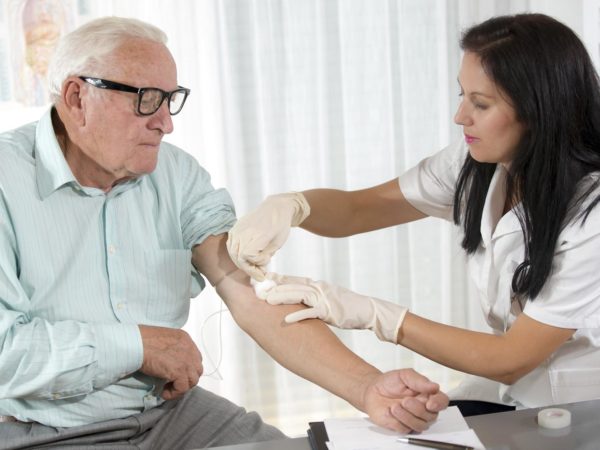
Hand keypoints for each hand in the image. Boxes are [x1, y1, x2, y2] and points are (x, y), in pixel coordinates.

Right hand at [138, 325, 202, 399]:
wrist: (135, 343)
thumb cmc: (141, 340)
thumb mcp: (162, 340)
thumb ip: (171, 349)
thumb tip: (170, 363)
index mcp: (185, 339)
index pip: (195, 358)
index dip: (186, 369)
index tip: (174, 374)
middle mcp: (189, 348)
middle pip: (197, 370)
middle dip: (186, 379)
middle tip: (172, 383)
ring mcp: (186, 360)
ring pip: (192, 380)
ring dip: (180, 387)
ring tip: (167, 388)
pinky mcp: (179, 371)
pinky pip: (183, 388)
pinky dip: (174, 393)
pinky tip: (163, 392)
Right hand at [226, 193, 309, 280]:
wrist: (275, 208)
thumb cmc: (280, 225)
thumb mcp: (278, 243)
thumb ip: (266, 256)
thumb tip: (258, 268)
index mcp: (258, 233)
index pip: (248, 255)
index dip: (257, 262)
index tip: (267, 260)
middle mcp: (245, 231)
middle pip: (238, 256)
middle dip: (249, 268)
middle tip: (259, 273)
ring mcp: (238, 229)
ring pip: (232, 252)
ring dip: (242, 263)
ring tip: (253, 266)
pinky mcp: (235, 228)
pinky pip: (231, 245)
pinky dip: (237, 254)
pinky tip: (247, 257)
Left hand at [259, 273, 406, 342]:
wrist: (368, 311)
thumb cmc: (348, 306)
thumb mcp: (328, 298)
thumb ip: (314, 297)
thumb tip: (299, 298)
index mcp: (317, 285)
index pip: (293, 281)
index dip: (277, 280)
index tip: (261, 280)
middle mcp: (318, 288)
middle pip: (292, 285)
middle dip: (274, 287)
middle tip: (257, 288)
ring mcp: (323, 298)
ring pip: (298, 295)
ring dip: (282, 297)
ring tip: (266, 300)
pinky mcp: (329, 310)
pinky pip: (310, 312)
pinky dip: (297, 315)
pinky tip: (285, 320)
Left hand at [362, 369, 448, 431]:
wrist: (372, 390)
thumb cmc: (390, 382)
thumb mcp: (404, 375)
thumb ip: (419, 381)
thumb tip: (435, 386)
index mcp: (427, 394)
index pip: (442, 401)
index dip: (439, 404)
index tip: (430, 403)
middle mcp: (423, 409)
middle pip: (431, 416)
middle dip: (418, 409)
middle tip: (405, 401)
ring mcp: (413, 419)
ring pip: (420, 425)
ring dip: (407, 416)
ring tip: (394, 406)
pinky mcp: (402, 426)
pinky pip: (405, 429)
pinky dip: (396, 421)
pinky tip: (389, 412)